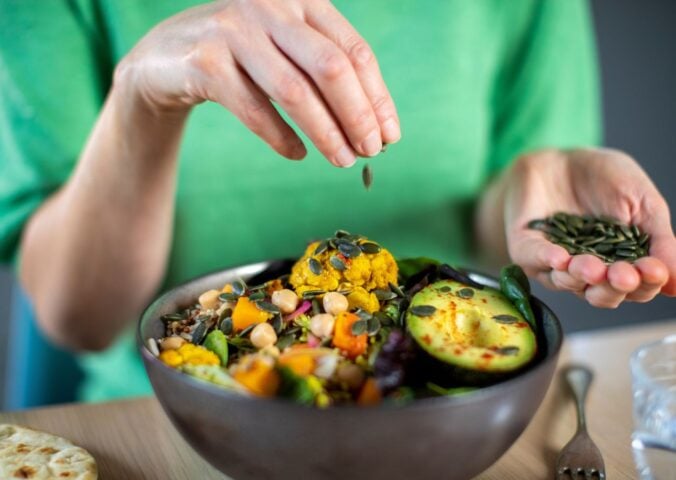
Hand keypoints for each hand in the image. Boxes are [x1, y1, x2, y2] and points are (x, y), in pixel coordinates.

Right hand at [114, 0, 399, 166]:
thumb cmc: (242, 57)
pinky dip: (281, 137)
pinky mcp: (204, 62)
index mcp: (302, 1)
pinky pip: (254, 109)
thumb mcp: (287, 51)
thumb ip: (326, 75)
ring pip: (294, 91)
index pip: (354, 52)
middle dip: (358, 116)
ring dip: (326, 133)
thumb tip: (376, 126)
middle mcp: (271, 6)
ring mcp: (235, 30)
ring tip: (343, 161)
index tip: (390, 136)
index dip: (378, 97)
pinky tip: (298, 154)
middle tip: (371, 152)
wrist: (165, 56)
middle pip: (332, 68)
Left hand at [504, 148, 675, 307]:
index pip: (637, 286)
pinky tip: (560, 257)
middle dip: (614, 286)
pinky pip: (534, 260)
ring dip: (581, 276)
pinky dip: (546, 259)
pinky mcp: (526, 248)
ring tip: (592, 267)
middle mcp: (588, 272)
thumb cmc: (605, 179)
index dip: (646, 282)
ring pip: (568, 283)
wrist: (561, 157)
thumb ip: (659, 239)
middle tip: (623, 275)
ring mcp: (555, 263)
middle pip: (603, 295)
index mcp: (621, 264)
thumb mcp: (643, 202)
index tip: (654, 270)